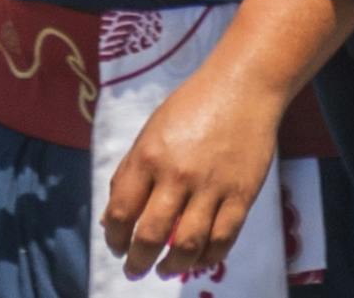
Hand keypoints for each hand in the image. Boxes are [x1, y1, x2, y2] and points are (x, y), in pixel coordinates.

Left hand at [102, 57, 287, 277]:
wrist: (244, 85)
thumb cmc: (192, 106)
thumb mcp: (151, 131)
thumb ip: (129, 173)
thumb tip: (110, 221)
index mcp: (150, 155)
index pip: (122, 212)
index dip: (114, 238)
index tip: (117, 248)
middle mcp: (177, 174)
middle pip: (151, 237)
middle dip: (138, 262)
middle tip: (135, 270)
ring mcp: (211, 186)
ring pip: (186, 246)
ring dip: (171, 267)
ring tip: (165, 269)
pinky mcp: (241, 195)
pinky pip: (222, 241)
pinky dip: (207, 258)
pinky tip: (197, 259)